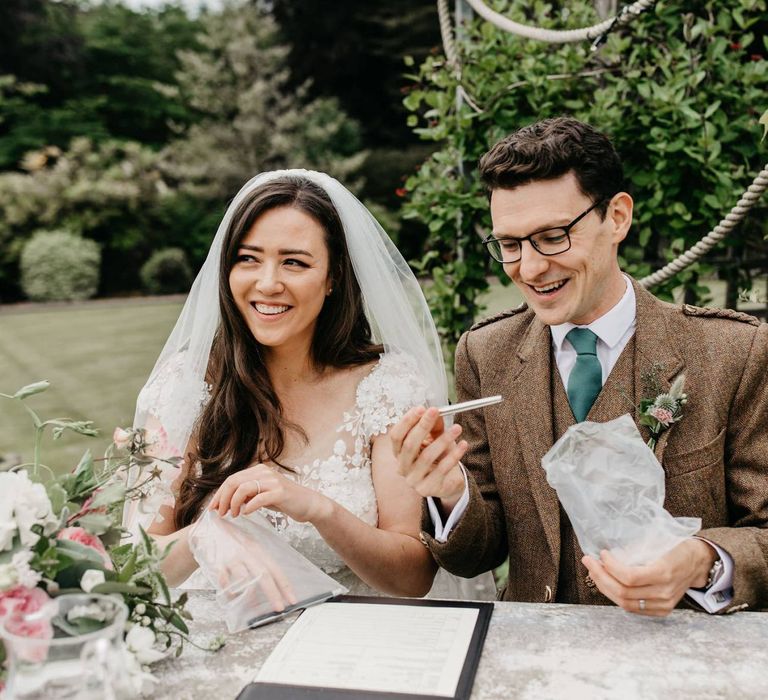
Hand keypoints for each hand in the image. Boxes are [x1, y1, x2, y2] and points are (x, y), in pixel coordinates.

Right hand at [190, 512, 296, 611]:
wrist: (206, 531)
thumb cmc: (230, 543)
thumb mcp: (247, 548)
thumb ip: (258, 563)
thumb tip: (272, 586)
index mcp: (257, 549)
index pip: (275, 568)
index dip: (284, 585)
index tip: (292, 599)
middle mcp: (246, 552)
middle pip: (263, 574)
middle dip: (273, 593)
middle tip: (280, 608)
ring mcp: (232, 557)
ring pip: (244, 577)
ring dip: (249, 595)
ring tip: (252, 607)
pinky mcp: (217, 562)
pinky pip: (224, 579)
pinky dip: (228, 590)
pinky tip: (231, 597)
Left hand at [209, 463, 329, 522]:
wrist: (309, 504)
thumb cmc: (284, 501)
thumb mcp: (262, 494)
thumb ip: (247, 494)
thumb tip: (226, 502)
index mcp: (258, 470)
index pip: (232, 479)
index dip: (219, 494)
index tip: (213, 508)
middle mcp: (264, 472)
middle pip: (234, 482)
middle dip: (223, 499)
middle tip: (220, 514)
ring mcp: (272, 481)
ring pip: (244, 488)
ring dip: (234, 503)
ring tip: (233, 515)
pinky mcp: (280, 492)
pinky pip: (259, 498)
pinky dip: (249, 506)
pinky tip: (246, 513)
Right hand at [389, 406, 467, 509]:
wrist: (448, 481)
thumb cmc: (438, 456)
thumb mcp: (434, 439)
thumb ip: (434, 426)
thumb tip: (436, 412)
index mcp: (398, 453)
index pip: (396, 436)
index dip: (406, 421)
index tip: (421, 408)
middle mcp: (402, 467)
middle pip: (409, 445)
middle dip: (423, 426)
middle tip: (435, 411)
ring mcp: (413, 480)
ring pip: (427, 456)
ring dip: (443, 440)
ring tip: (457, 428)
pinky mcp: (428, 489)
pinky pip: (442, 469)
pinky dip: (454, 455)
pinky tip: (463, 445)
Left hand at [582, 538, 717, 616]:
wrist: (698, 563)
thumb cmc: (676, 547)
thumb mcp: (658, 541)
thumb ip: (635, 550)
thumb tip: (607, 553)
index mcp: (664, 572)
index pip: (629, 577)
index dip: (611, 567)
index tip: (602, 554)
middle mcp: (664, 592)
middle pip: (623, 592)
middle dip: (600, 576)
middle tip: (588, 561)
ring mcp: (663, 604)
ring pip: (625, 603)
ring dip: (605, 587)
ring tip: (594, 572)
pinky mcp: (661, 610)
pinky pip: (633, 608)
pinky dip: (616, 596)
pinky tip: (607, 583)